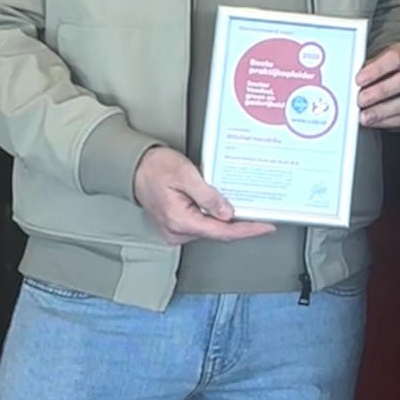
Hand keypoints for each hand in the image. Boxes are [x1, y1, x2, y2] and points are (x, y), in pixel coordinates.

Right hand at [133, 146, 275, 245]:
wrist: (135, 167)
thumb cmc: (156, 167)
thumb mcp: (186, 174)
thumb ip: (208, 196)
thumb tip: (227, 213)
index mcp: (180, 221)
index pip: (221, 232)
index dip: (246, 230)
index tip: (265, 227)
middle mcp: (177, 231)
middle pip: (218, 232)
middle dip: (239, 222)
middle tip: (258, 212)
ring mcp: (176, 230)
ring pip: (210, 228)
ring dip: (225, 218)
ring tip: (236, 203)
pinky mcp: (177, 226)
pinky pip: (201, 224)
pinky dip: (214, 216)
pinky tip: (221, 207)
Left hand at [356, 43, 399, 129]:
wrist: (394, 76)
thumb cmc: (380, 70)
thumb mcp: (371, 63)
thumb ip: (363, 71)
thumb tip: (348, 84)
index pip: (395, 57)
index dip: (377, 69)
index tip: (359, 80)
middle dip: (380, 92)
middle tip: (361, 100)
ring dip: (383, 110)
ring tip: (365, 115)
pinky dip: (388, 121)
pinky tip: (375, 121)